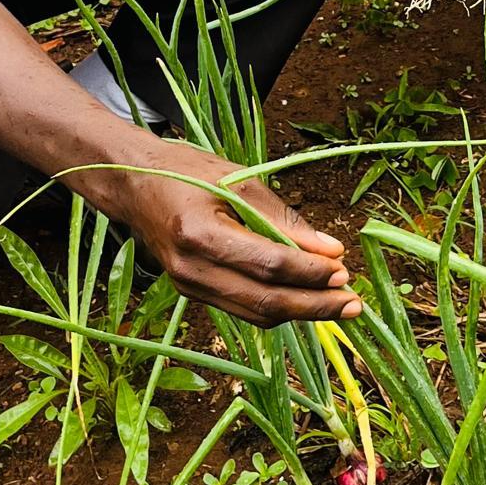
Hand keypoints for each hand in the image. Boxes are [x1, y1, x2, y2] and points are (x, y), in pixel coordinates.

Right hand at [87, 135, 360, 328]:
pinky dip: (276, 306)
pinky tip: (304, 298)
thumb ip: (283, 218)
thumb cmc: (185, 171)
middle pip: (264, 301)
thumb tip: (330, 250)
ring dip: (300, 312)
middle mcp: (192, 270)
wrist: (132, 183)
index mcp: (200, 235)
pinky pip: (242, 308)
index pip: (268, 265)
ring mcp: (189, 287)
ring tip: (338, 304)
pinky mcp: (192, 293)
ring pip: (255, 313)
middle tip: (353, 303)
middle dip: (314, 306)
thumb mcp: (238, 181)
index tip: (344, 271)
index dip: (310, 274)